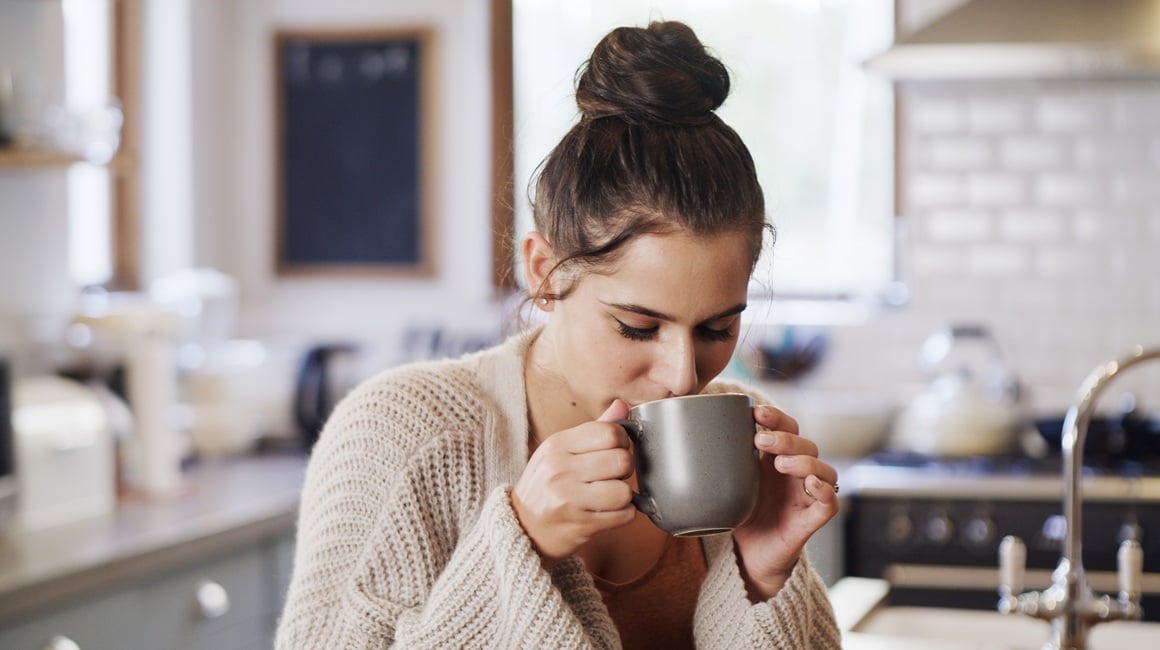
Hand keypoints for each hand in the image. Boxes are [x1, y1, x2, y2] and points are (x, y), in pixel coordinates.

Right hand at [512, 400, 636, 566]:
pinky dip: (622, 514)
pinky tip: (605, 512)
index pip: (609, 432)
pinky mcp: (580, 525)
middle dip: (624, 469)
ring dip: (623, 496)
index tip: (615, 450)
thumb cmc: (547, 485)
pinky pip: (624, 516)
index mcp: (557, 445)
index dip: (622, 441)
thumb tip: (623, 406)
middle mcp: (560, 470)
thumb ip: (595, 429)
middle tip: (611, 475)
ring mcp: (569, 499)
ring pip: (625, 491)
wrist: (523, 527)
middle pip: (622, 461)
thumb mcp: (561, 451)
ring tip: (607, 496)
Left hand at [732, 404, 839, 599]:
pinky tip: (810, 483)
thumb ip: (713, 461)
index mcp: (777, 459)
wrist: (748, 554)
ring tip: (779, 463)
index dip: (777, 417)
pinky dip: (824, 491)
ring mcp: (806, 497)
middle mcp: (796, 474)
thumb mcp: (725, 482)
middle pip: (806, 445)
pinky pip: (829, 504)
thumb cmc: (738, 513)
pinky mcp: (811, 521)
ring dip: (804, 461)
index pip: (788, 428)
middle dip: (785, 438)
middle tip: (760, 440)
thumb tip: (680, 436)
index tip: (756, 412)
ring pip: (824, 470)